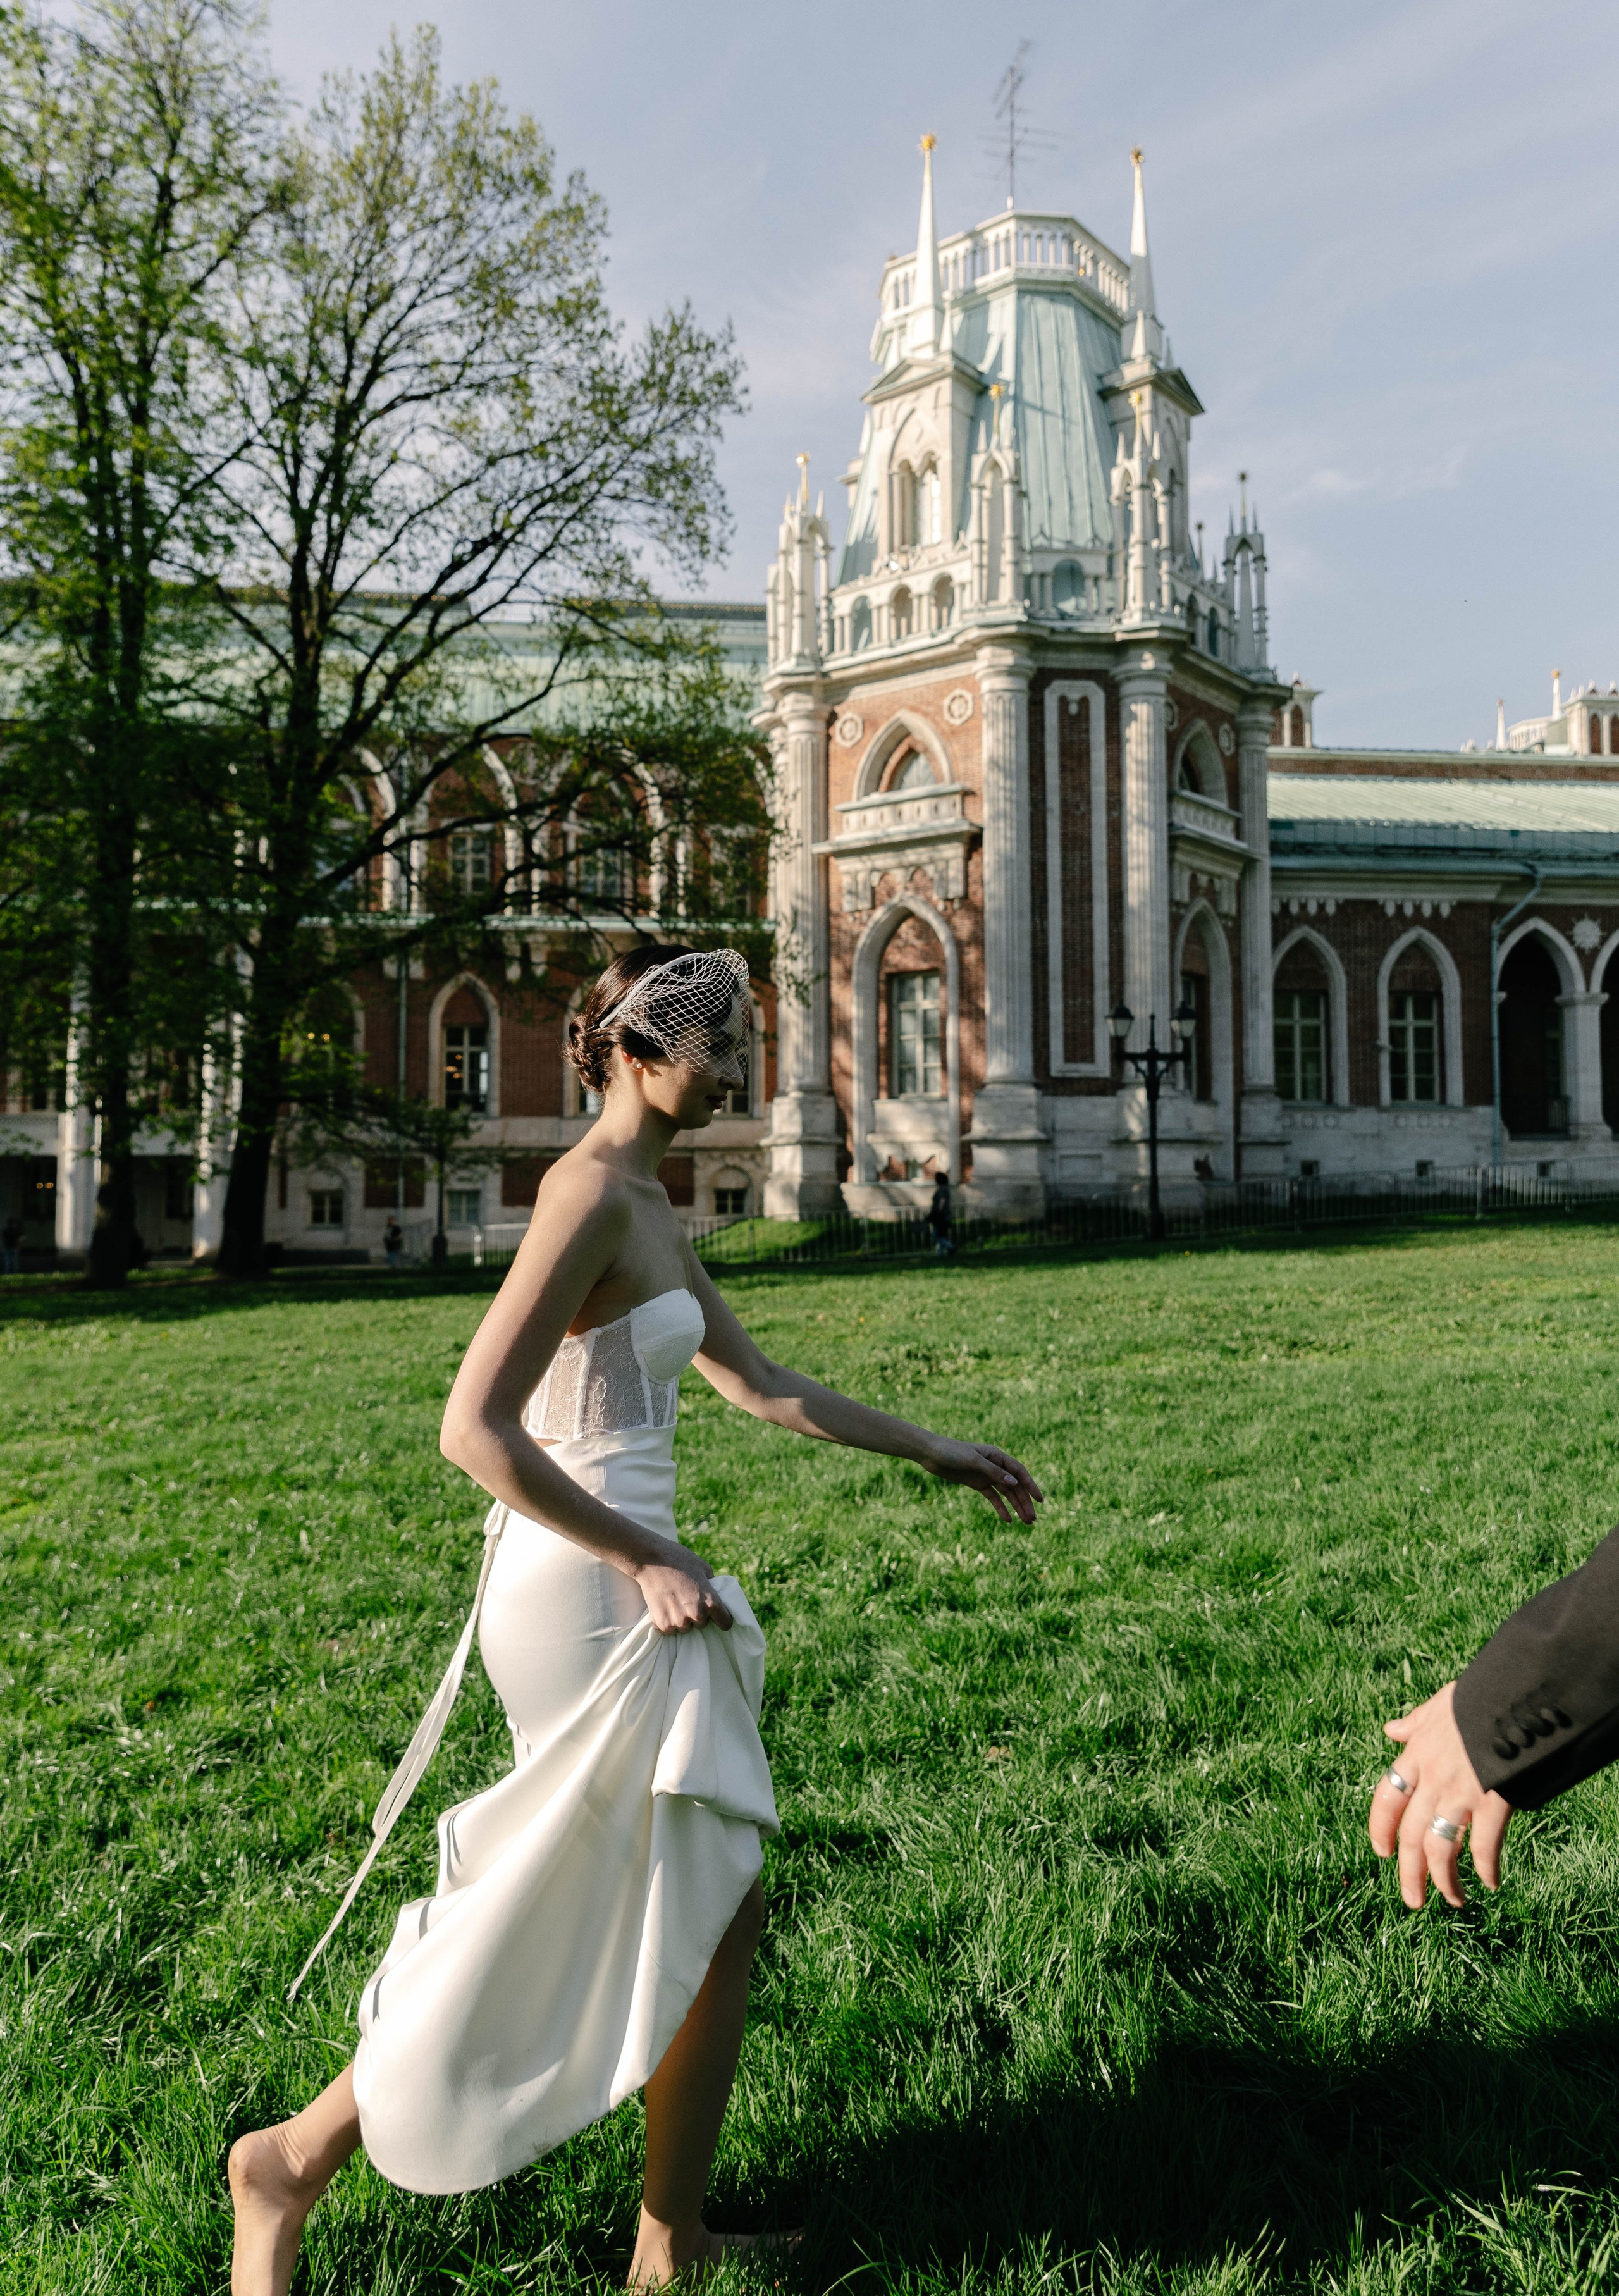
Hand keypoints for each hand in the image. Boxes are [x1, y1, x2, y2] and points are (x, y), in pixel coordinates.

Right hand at [634, 1539, 733, 1634]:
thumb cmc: (679, 1560)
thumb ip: (712, 1585)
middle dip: (698, 1615)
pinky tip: (665, 1606)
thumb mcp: (704, 1568)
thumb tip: (716, 1596)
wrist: (650, 1560)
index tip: (716, 1615)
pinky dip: (668, 1621)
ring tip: (674, 1601)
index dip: (721, 1618)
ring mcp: (679, 1621)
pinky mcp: (663, 1624)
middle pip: (703, 1625)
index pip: (725, 1623)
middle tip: (687, 1599)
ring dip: (682, 1619)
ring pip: (686, 1628)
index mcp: (711, 1601)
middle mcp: (697, 1615)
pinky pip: (670, 1630)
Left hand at [925, 1438, 1042, 1523]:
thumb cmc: (952, 1452)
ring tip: (1026, 1522)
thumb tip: (1014, 1483)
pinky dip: (1000, 1508)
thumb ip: (994, 1472)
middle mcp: (995, 1466)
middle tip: (1033, 1520)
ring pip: (1006, 1493)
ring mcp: (986, 1475)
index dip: (1031, 1486)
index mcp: (997, 1456)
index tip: (1040, 1500)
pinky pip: (993, 1498)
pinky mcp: (977, 1484)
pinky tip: (1008, 1520)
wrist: (931, 1454)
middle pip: (1015, 1486)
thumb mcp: (973, 1461)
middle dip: (1025, 1502)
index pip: (1019, 1472)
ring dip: (1016, 1507)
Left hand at [1368, 1679, 1513, 1907]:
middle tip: (1412, 1901)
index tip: (1381, 1853)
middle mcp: (1432, 1777)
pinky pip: (1484, 1846)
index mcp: (1416, 1753)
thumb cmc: (1480, 1697)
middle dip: (1409, 1873)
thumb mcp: (1440, 1703)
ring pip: (1440, 1849)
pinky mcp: (1492, 1800)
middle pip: (1410, 1836)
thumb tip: (1391, 1729)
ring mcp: (1460, 1791)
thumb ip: (1416, 1722)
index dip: (1380, 1829)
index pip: (1386, 1798)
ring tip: (1453, 1901)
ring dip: (1444, 1881)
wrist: (1515, 1693)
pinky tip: (1490, 1882)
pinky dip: (1486, 1868)